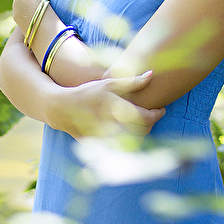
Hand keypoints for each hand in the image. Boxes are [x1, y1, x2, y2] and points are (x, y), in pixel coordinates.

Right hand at [48, 71, 165, 139]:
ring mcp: (105, 138)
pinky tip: (127, 133)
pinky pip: (121, 148)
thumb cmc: (88, 93)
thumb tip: (152, 74)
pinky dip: (128, 142)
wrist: (62, 108)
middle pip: (142, 131)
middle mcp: (112, 125)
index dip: (157, 115)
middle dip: (150, 124)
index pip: (146, 117)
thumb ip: (131, 82)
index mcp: (116, 108)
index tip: (161, 110)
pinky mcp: (99, 146)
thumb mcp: (108, 84)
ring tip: (140, 123)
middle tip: (150, 116)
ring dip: (141, 133)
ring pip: (133, 141)